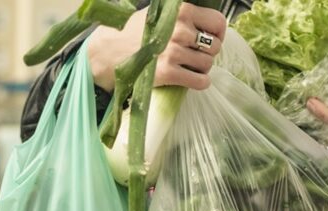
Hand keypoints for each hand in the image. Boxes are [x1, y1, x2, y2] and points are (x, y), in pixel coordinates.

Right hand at [88, 3, 225, 91]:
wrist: (109, 52)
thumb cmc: (135, 32)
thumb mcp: (160, 13)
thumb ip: (183, 15)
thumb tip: (209, 25)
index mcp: (180, 11)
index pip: (218, 22)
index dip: (218, 33)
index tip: (211, 38)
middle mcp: (179, 30)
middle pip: (215, 46)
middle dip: (208, 53)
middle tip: (195, 54)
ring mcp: (174, 52)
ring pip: (208, 65)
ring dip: (202, 68)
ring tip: (189, 66)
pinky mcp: (169, 73)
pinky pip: (201, 82)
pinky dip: (200, 82)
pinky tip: (191, 78)